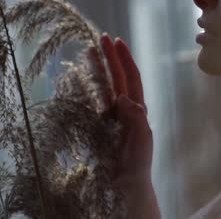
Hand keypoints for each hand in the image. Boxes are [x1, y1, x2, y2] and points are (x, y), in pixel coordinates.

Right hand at [98, 34, 153, 179]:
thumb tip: (123, 97)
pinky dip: (85, 87)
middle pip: (116, 77)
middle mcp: (124, 108)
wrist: (125, 184)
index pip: (131, 78)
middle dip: (110, 57)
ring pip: (103, 86)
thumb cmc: (137, 163)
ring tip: (88, 50)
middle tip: (101, 38)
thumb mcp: (142, 140)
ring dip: (97, 68)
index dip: (125, 60)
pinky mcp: (98, 124)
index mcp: (137, 108)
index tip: (117, 41)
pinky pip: (91, 101)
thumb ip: (136, 118)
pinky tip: (78, 77)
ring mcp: (110, 115)